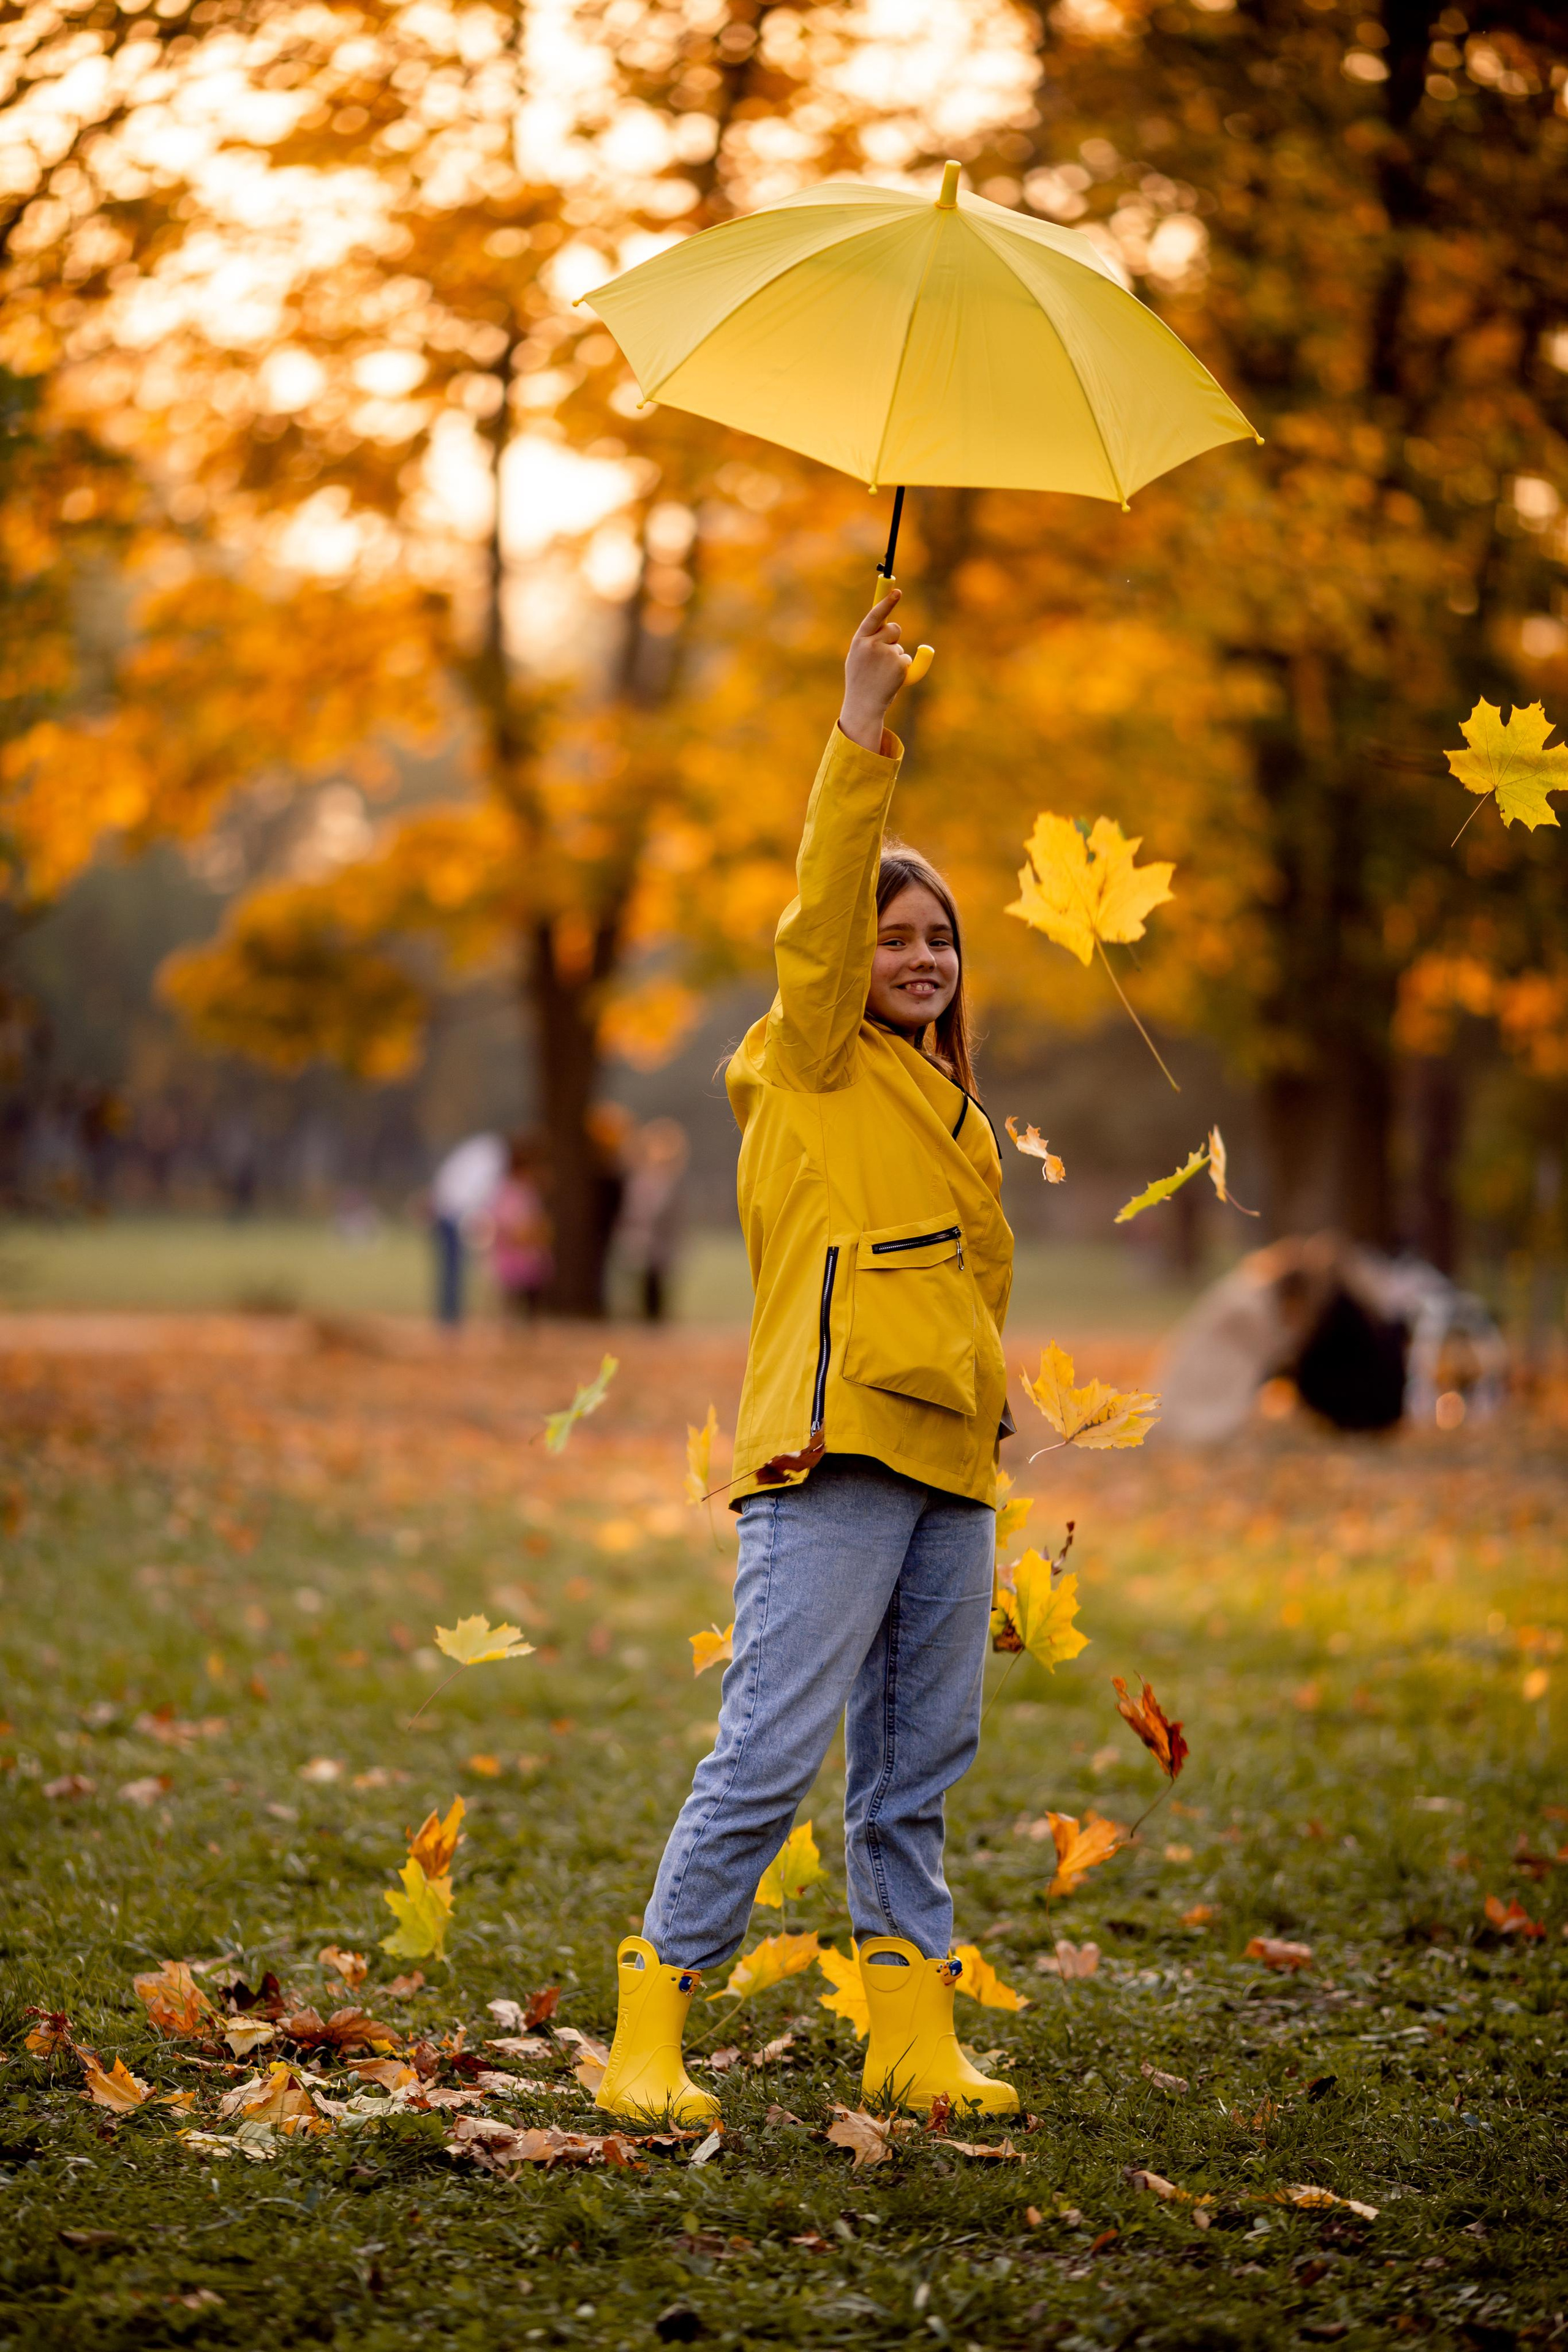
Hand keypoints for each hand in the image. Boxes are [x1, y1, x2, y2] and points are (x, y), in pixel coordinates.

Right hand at [838, 588, 909, 752]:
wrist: (863, 705)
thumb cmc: (860, 680)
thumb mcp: (857, 657)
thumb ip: (869, 639)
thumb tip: (887, 622)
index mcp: (859, 641)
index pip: (875, 616)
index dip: (886, 602)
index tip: (897, 591)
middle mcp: (872, 644)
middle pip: (894, 629)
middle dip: (893, 638)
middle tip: (883, 656)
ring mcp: (886, 654)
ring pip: (900, 647)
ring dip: (896, 657)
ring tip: (882, 674)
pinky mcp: (899, 664)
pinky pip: (906, 659)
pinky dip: (903, 668)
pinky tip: (891, 679)